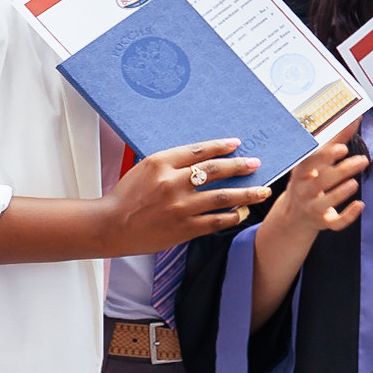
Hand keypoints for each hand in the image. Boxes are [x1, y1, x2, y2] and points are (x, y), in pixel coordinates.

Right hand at [103, 139, 270, 255]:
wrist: (110, 226)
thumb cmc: (127, 197)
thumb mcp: (145, 170)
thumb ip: (172, 164)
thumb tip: (205, 160)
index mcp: (160, 163)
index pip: (199, 150)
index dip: (220, 146)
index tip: (236, 144)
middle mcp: (172, 183)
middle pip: (215, 170)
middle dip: (240, 166)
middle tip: (256, 163)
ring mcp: (180, 207)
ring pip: (223, 197)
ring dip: (246, 193)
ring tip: (262, 190)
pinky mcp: (184, 228)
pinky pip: (217, 220)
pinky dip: (233, 215)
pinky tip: (243, 212)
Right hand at [260, 140, 368, 246]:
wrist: (295, 214)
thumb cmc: (309, 180)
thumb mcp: (317, 161)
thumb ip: (336, 140)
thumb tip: (353, 119)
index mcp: (302, 172)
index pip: (310, 162)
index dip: (325, 156)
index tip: (342, 148)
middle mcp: (304, 190)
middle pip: (321, 181)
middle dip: (342, 171)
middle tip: (362, 160)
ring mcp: (313, 207)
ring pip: (325, 202)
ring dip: (341, 193)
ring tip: (355, 182)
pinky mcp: (323, 221)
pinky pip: (335, 222)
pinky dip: (348, 215)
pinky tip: (360, 205)